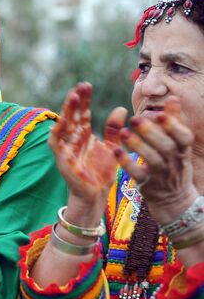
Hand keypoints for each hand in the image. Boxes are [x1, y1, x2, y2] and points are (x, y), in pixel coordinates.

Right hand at [49, 82, 126, 214]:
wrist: (96, 195)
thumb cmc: (101, 173)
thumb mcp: (112, 147)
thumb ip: (114, 129)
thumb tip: (121, 109)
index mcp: (84, 134)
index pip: (82, 112)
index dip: (83, 99)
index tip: (86, 85)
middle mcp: (73, 138)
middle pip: (72, 115)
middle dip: (75, 100)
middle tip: (80, 86)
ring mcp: (66, 148)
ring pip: (64, 125)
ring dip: (67, 111)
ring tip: (72, 97)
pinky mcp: (63, 159)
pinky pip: (56, 144)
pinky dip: (56, 133)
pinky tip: (60, 122)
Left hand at [114, 97, 198, 223]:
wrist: (174, 199)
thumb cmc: (174, 164)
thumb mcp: (178, 145)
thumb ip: (174, 122)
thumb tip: (173, 98)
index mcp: (182, 150)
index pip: (183, 137)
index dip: (173, 125)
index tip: (158, 113)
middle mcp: (174, 162)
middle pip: (166, 146)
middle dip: (150, 132)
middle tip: (134, 119)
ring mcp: (161, 174)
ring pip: (152, 160)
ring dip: (137, 146)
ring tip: (122, 133)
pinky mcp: (146, 184)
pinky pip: (137, 174)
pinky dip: (127, 163)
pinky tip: (115, 151)